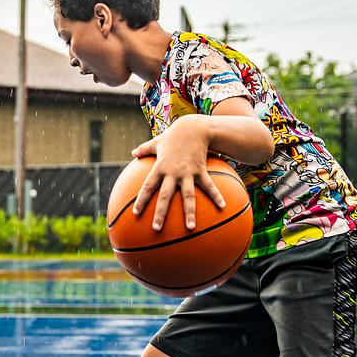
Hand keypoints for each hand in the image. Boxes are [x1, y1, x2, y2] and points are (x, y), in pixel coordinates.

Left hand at [131, 115, 225, 231]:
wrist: (193, 127)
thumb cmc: (174, 135)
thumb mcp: (157, 141)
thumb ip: (144, 149)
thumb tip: (133, 152)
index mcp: (160, 168)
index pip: (147, 187)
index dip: (141, 200)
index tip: (136, 214)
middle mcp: (172, 173)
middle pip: (164, 196)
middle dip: (160, 213)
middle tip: (156, 229)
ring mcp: (187, 173)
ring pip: (187, 196)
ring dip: (189, 212)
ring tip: (190, 228)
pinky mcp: (200, 170)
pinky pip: (209, 186)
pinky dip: (215, 196)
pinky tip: (222, 207)